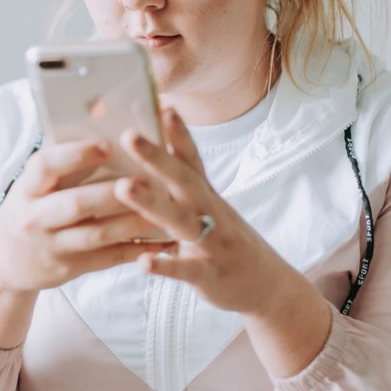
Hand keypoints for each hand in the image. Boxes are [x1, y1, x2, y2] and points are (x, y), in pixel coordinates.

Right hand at [0, 139, 174, 295]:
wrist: (3, 263)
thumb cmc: (28, 210)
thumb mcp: (31, 187)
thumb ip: (62, 166)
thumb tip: (104, 128)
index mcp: (25, 189)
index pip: (44, 166)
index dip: (75, 155)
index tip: (106, 145)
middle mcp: (34, 218)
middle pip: (77, 204)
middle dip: (114, 192)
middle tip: (149, 179)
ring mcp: (51, 247)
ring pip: (98, 234)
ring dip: (134, 221)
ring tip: (164, 207)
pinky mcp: (68, 269)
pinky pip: (108, 258)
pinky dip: (137, 249)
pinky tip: (163, 240)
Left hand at [114, 106, 294, 315]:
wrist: (267, 286)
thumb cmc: (225, 241)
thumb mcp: (207, 210)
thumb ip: (179, 187)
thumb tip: (147, 157)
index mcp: (206, 195)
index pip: (191, 159)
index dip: (178, 133)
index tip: (162, 104)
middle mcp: (211, 213)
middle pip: (183, 181)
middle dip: (156, 157)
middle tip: (128, 134)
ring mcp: (212, 244)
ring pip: (181, 220)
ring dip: (152, 203)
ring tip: (124, 187)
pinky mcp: (210, 276)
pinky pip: (186, 269)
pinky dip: (166, 266)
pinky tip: (143, 261)